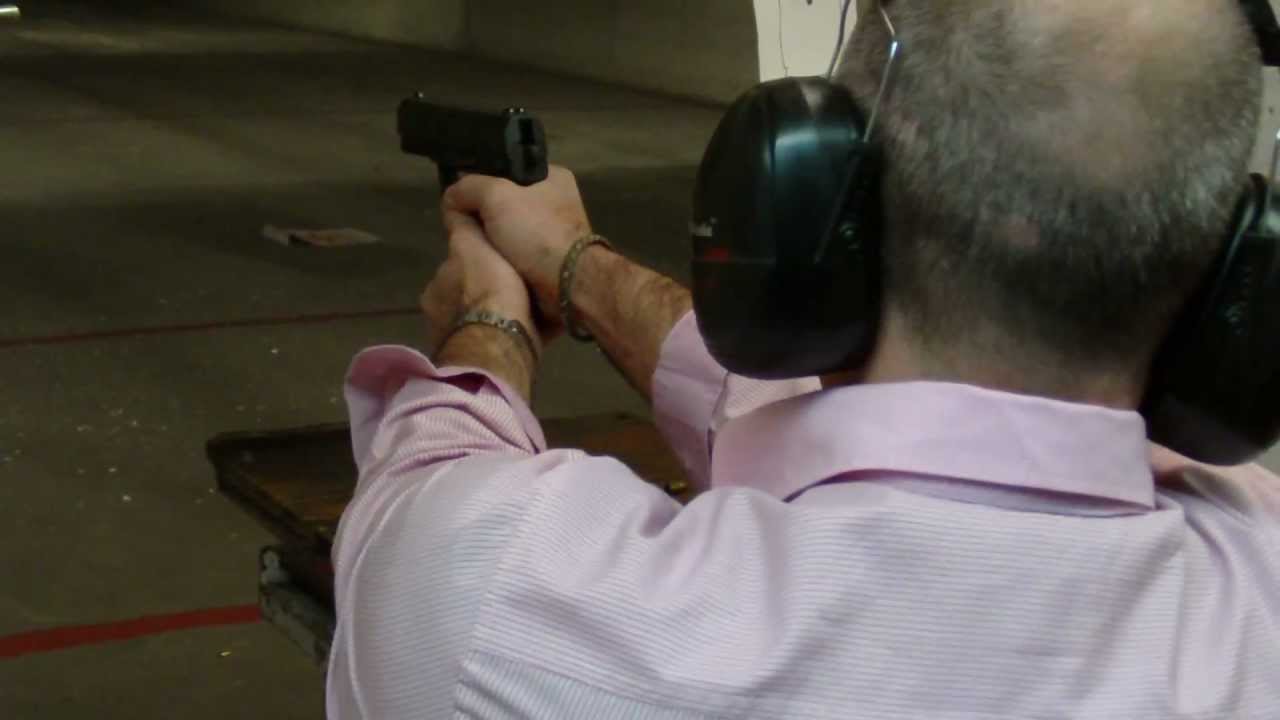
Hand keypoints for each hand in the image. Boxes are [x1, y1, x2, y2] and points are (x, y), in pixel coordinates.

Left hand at [421, 209, 535, 355]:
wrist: (500, 343)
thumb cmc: (489, 290)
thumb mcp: (472, 246)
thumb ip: (463, 229)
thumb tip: (453, 208)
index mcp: (435, 290)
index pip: (455, 270)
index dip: (475, 263)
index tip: (496, 262)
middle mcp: (439, 318)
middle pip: (465, 297)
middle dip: (484, 293)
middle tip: (515, 288)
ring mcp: (458, 345)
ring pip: (480, 322)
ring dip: (496, 317)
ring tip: (527, 313)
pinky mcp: (479, 366)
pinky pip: (495, 344)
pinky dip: (507, 337)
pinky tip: (531, 333)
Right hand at [442, 166, 589, 323]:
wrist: (567, 285)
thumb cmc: (536, 233)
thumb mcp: (495, 196)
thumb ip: (468, 188)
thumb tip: (451, 198)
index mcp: (553, 177)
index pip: (507, 171)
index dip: (481, 182)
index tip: (461, 198)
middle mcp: (557, 202)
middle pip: (505, 203)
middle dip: (483, 215)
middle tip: (462, 225)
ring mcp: (555, 234)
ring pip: (508, 231)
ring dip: (490, 239)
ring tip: (471, 246)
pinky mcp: (550, 261)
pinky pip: (516, 254)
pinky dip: (502, 258)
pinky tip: (487, 263)